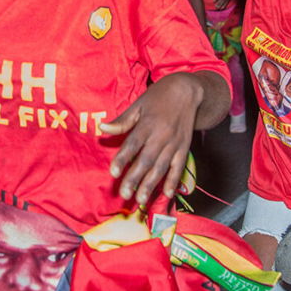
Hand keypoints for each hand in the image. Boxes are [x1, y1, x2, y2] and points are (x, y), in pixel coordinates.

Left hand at [100, 72, 203, 205]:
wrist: (187, 91)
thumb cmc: (159, 97)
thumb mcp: (138, 104)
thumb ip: (122, 121)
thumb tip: (102, 128)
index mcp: (148, 124)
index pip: (133, 144)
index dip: (123, 159)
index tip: (113, 173)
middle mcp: (161, 135)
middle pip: (146, 160)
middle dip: (135, 178)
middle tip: (125, 194)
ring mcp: (174, 143)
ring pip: (161, 167)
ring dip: (151, 184)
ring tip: (141, 199)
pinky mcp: (184, 148)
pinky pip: (179, 167)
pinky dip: (173, 181)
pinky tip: (167, 194)